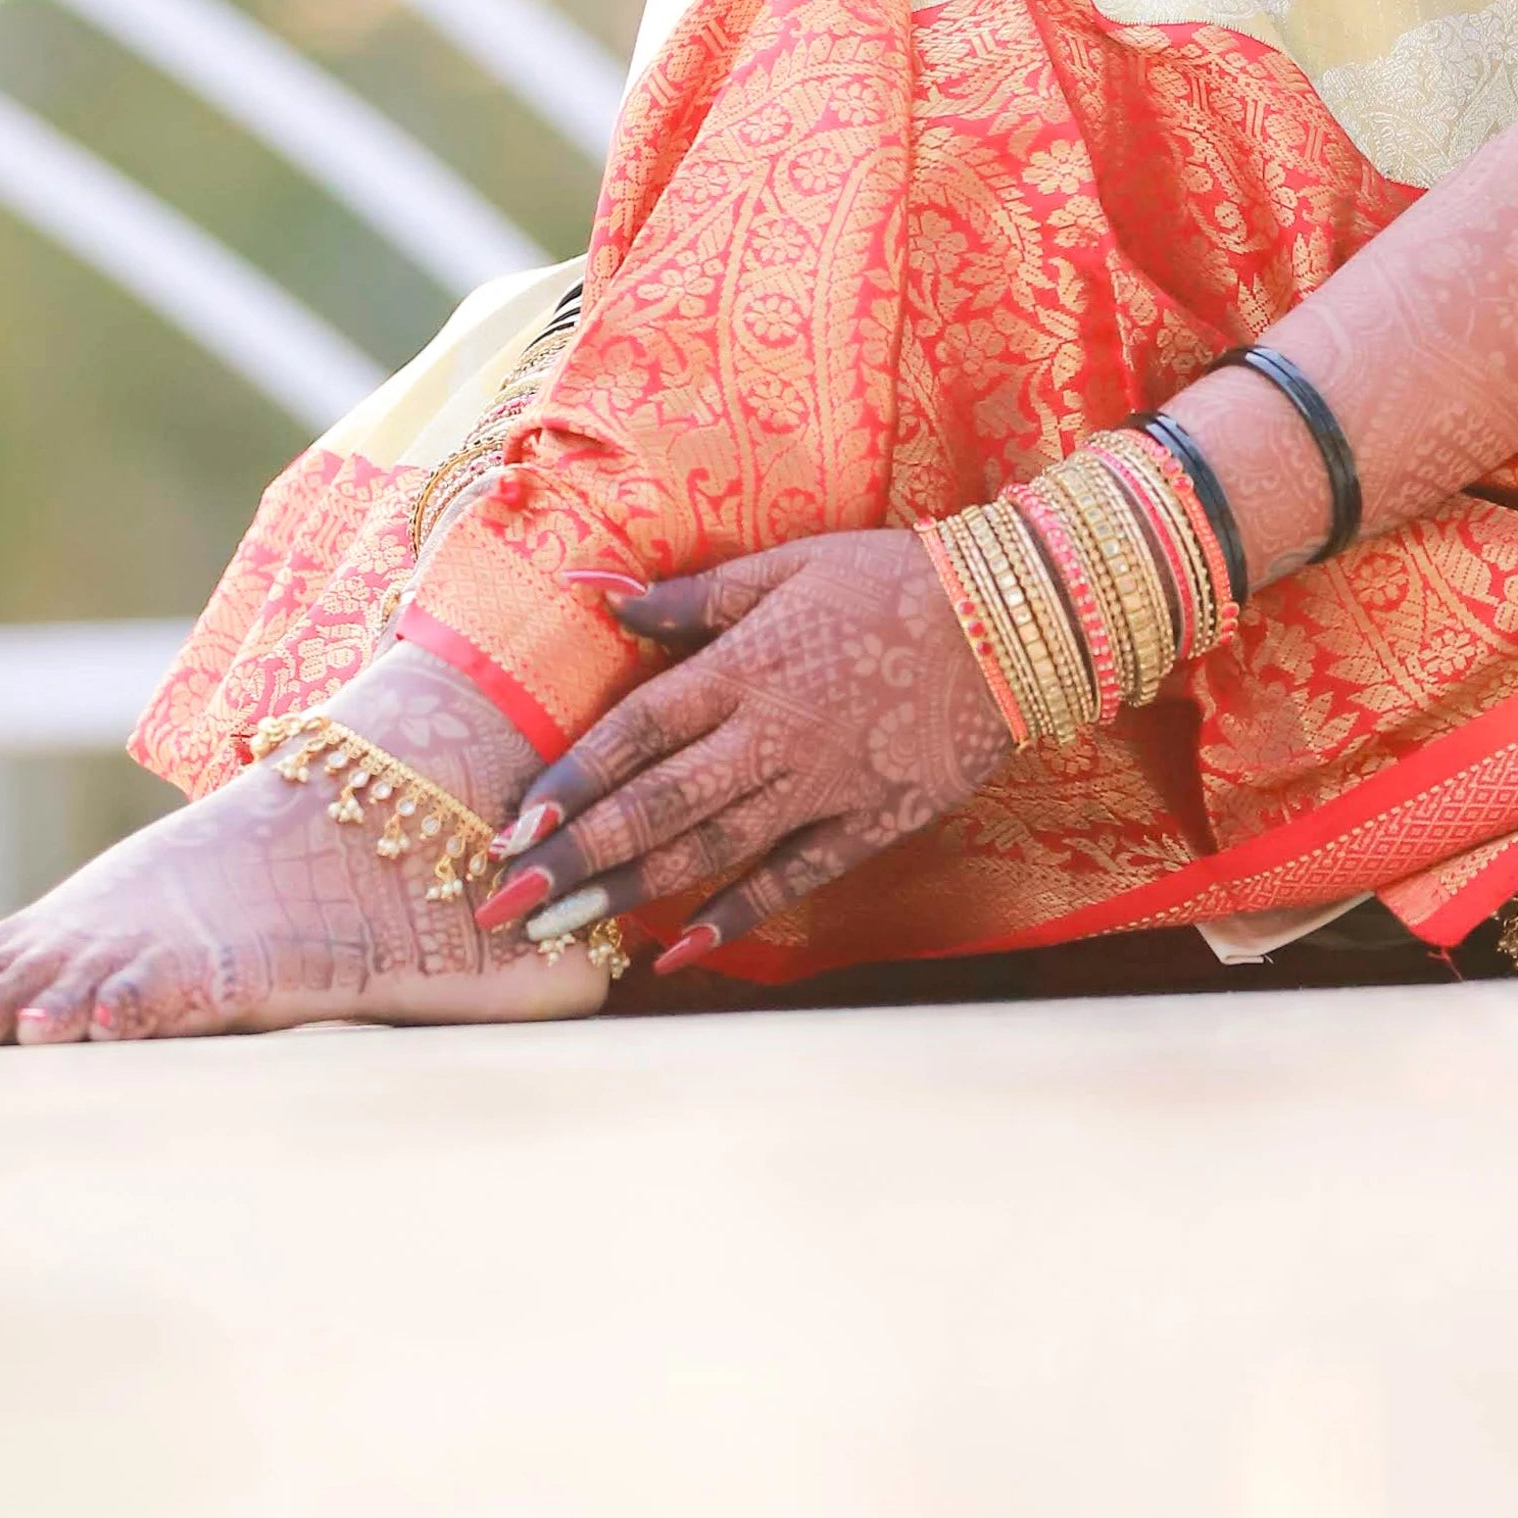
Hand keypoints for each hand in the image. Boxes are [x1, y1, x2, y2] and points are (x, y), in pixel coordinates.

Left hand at [475, 534, 1013, 965]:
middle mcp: (770, 734)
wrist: (1011, 622)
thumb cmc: (892, 579)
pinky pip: (790, 880)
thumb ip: (698, 595)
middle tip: (506, 904)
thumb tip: (611, 600)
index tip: (513, 825)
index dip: (569, 781)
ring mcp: (819, 787)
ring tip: (563, 930)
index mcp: (744, 666)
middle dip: (573, 858)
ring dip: (630, 895)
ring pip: (707, 851)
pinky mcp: (867, 823)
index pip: (636, 733)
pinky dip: (734, 917)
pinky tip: (681, 952)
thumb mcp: (790, 565)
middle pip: (655, 805)